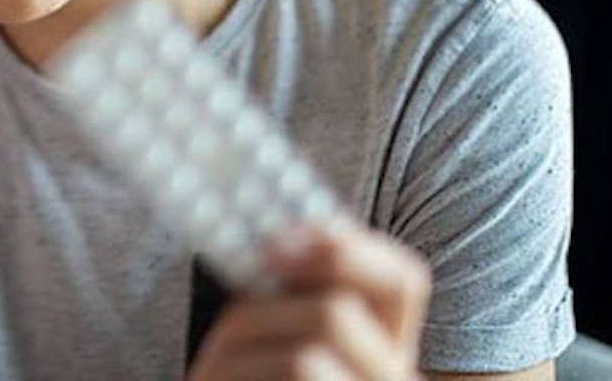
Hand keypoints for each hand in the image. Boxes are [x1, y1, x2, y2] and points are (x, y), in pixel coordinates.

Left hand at [187, 222, 430, 379]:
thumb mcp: (286, 343)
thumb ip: (294, 307)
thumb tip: (269, 244)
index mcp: (389, 354)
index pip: (402, 279)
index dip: (342, 247)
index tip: (272, 244)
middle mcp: (395, 380)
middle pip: (338, 313)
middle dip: (260, 310)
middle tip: (223, 332)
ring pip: (305, 359)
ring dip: (234, 358)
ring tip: (209, 375)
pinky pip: (292, 375)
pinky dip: (231, 378)